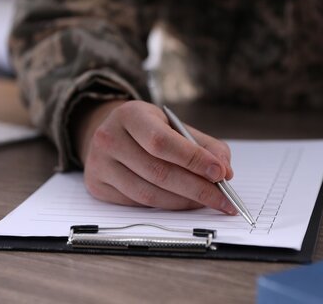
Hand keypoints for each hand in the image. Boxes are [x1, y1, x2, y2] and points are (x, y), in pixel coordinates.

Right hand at [74, 100, 235, 213]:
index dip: (193, 160)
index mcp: (130, 115)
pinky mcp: (97, 186)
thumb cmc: (147, 129)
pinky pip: (137, 204)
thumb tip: (225, 171)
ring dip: (184, 202)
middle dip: (197, 188)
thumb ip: (203, 145)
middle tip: (223, 198)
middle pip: (158, 172)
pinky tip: (184, 203)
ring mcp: (99, 164)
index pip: (162, 141)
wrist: (109, 134)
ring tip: (208, 202)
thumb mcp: (173, 125)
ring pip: (148, 194)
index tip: (220, 173)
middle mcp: (109, 138)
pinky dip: (166, 206)